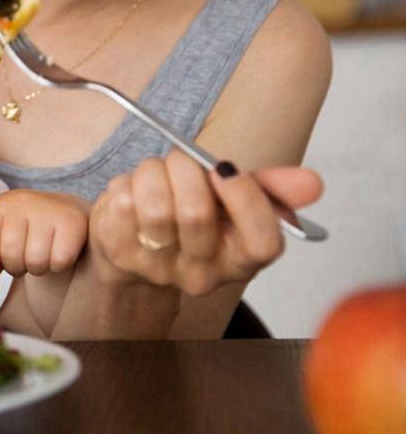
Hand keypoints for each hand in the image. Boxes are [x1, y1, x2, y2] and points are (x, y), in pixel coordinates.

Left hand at [0, 190, 90, 294]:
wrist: (66, 209)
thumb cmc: (28, 228)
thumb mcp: (3, 235)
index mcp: (0, 206)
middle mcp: (22, 202)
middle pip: (11, 253)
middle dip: (16, 268)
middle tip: (25, 262)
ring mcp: (48, 209)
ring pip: (35, 260)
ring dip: (38, 269)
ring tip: (42, 257)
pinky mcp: (72, 220)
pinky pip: (60, 260)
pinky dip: (58, 266)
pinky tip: (59, 254)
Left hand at [89, 150, 323, 295]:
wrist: (136, 242)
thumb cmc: (191, 213)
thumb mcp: (234, 200)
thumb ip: (273, 189)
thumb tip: (313, 183)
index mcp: (241, 260)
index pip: (263, 242)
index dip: (247, 199)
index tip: (225, 168)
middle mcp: (202, 274)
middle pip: (197, 214)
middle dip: (186, 168)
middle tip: (181, 159)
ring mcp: (158, 268)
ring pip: (156, 206)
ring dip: (153, 172)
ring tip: (156, 173)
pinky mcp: (120, 254)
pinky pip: (122, 203)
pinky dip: (126, 183)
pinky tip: (132, 190)